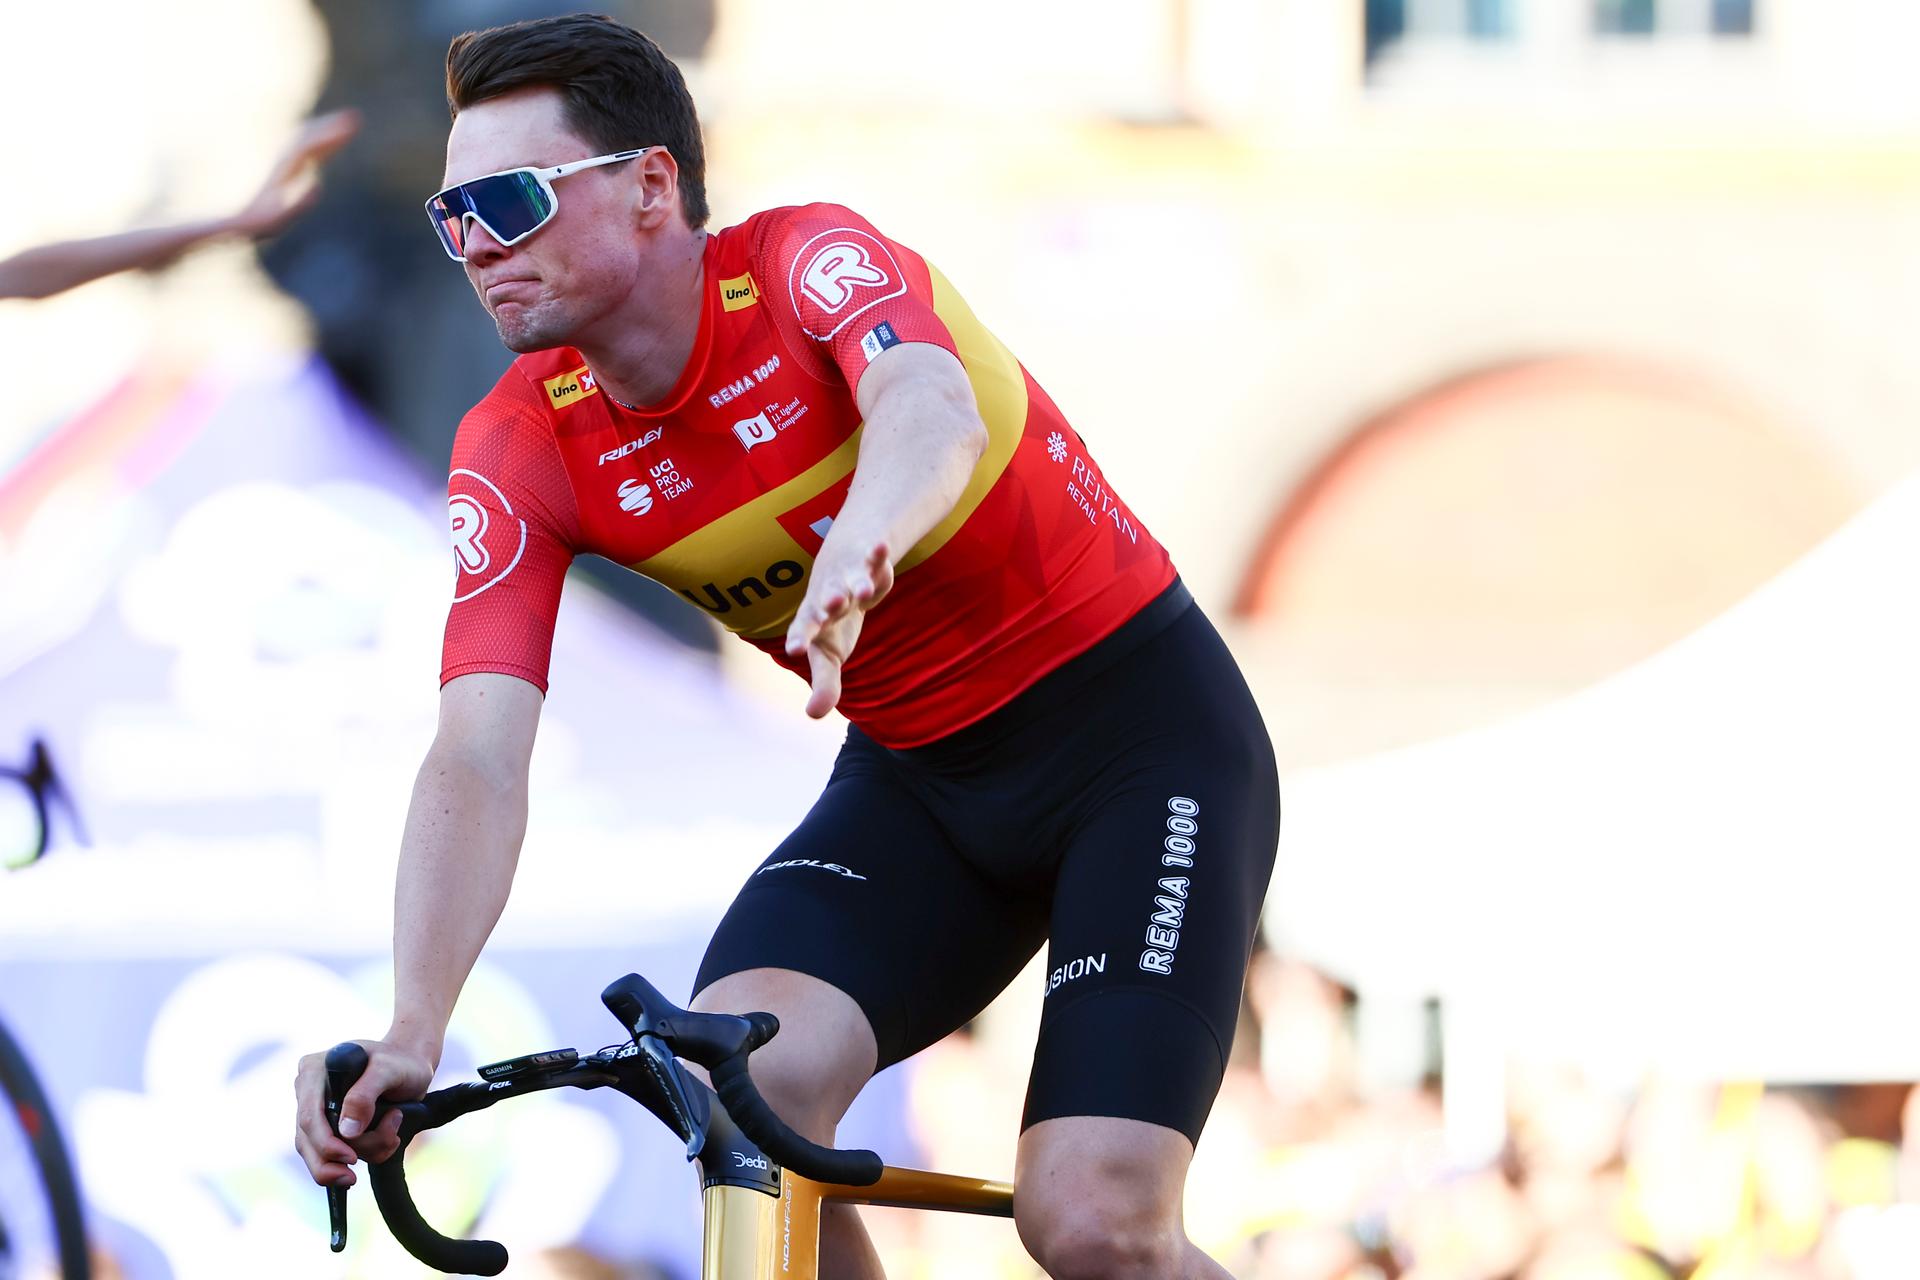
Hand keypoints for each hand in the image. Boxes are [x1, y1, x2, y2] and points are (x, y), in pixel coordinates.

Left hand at [229, 109, 360, 240]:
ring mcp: (285, 165)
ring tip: (349, 124)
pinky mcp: (286, 172)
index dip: (330, 134)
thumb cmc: (258, 225)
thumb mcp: (276, 219)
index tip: (350, 125)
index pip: (308, 144)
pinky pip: (306, 150)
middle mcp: (283, 161)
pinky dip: (321, 143)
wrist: (238, 222)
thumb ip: (295, 205)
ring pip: (307, 141)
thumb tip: (316, 185)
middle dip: (331, 126)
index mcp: (284, 168)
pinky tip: (330, 145)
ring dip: (327, 131)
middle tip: (356, 118)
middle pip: (308, 137)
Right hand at [292, 1037, 432, 1186]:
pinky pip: (335, 1155)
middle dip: (334, 1162)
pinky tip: (387, 1140)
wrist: (412, 1067)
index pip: (309, 1117)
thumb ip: (365, 1095)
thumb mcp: (388, 1069)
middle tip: (353, 1178)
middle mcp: (309, 1092)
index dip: (325, 1143)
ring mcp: (318, 1112)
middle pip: (307, 1141)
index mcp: (314, 1071)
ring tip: (393, 1133)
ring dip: (362, 1153)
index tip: (350, 1158)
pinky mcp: (330, 1128)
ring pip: (321, 1153)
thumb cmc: (401, 1063)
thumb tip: (347, 1131)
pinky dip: (365, 1154)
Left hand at [785, 541, 893, 718]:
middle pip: (827, 600)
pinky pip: (872, 559)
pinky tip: (882, 548)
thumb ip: (824, 684)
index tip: (796, 649)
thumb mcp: (828, 654)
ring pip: (851, 582)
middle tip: (831, 605)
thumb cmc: (832, 621)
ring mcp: (847, 579)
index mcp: (814, 621)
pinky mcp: (867, 563)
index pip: (805, 631)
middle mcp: (827, 598)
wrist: (840, 569)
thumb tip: (813, 715)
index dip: (801, 638)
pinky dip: (877, 554)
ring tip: (862, 591)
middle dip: (830, 602)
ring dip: (856, 585)